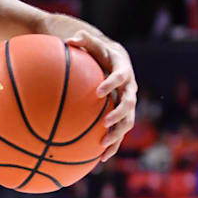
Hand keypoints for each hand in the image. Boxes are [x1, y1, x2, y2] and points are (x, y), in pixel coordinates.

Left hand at [66, 31, 136, 161]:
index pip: (120, 77)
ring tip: (103, 145)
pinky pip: (119, 133)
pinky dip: (112, 146)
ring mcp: (127, 103)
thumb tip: (69, 39)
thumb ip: (84, 41)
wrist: (114, 59)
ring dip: (117, 135)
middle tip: (105, 122)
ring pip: (127, 122)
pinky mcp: (122, 115)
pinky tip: (99, 159)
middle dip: (118, 115)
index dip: (111, 84)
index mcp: (123, 71)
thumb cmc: (99, 51)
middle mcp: (129, 89)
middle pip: (129, 104)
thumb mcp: (92, 43)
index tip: (99, 91)